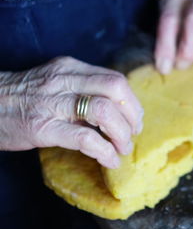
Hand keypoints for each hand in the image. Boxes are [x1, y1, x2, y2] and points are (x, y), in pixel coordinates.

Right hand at [0, 57, 142, 168]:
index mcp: (70, 69)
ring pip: (103, 111)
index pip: (115, 79)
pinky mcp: (43, 127)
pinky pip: (85, 138)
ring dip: (121, 134)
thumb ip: (83, 90)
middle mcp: (64, 81)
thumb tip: (117, 111)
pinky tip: (109, 160)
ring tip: (121, 149)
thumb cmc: (23, 98)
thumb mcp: (54, 83)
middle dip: (132, 115)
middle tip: (132, 134)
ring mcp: (53, 103)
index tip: (134, 120)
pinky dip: (104, 151)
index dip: (131, 102)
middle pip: (116, 89)